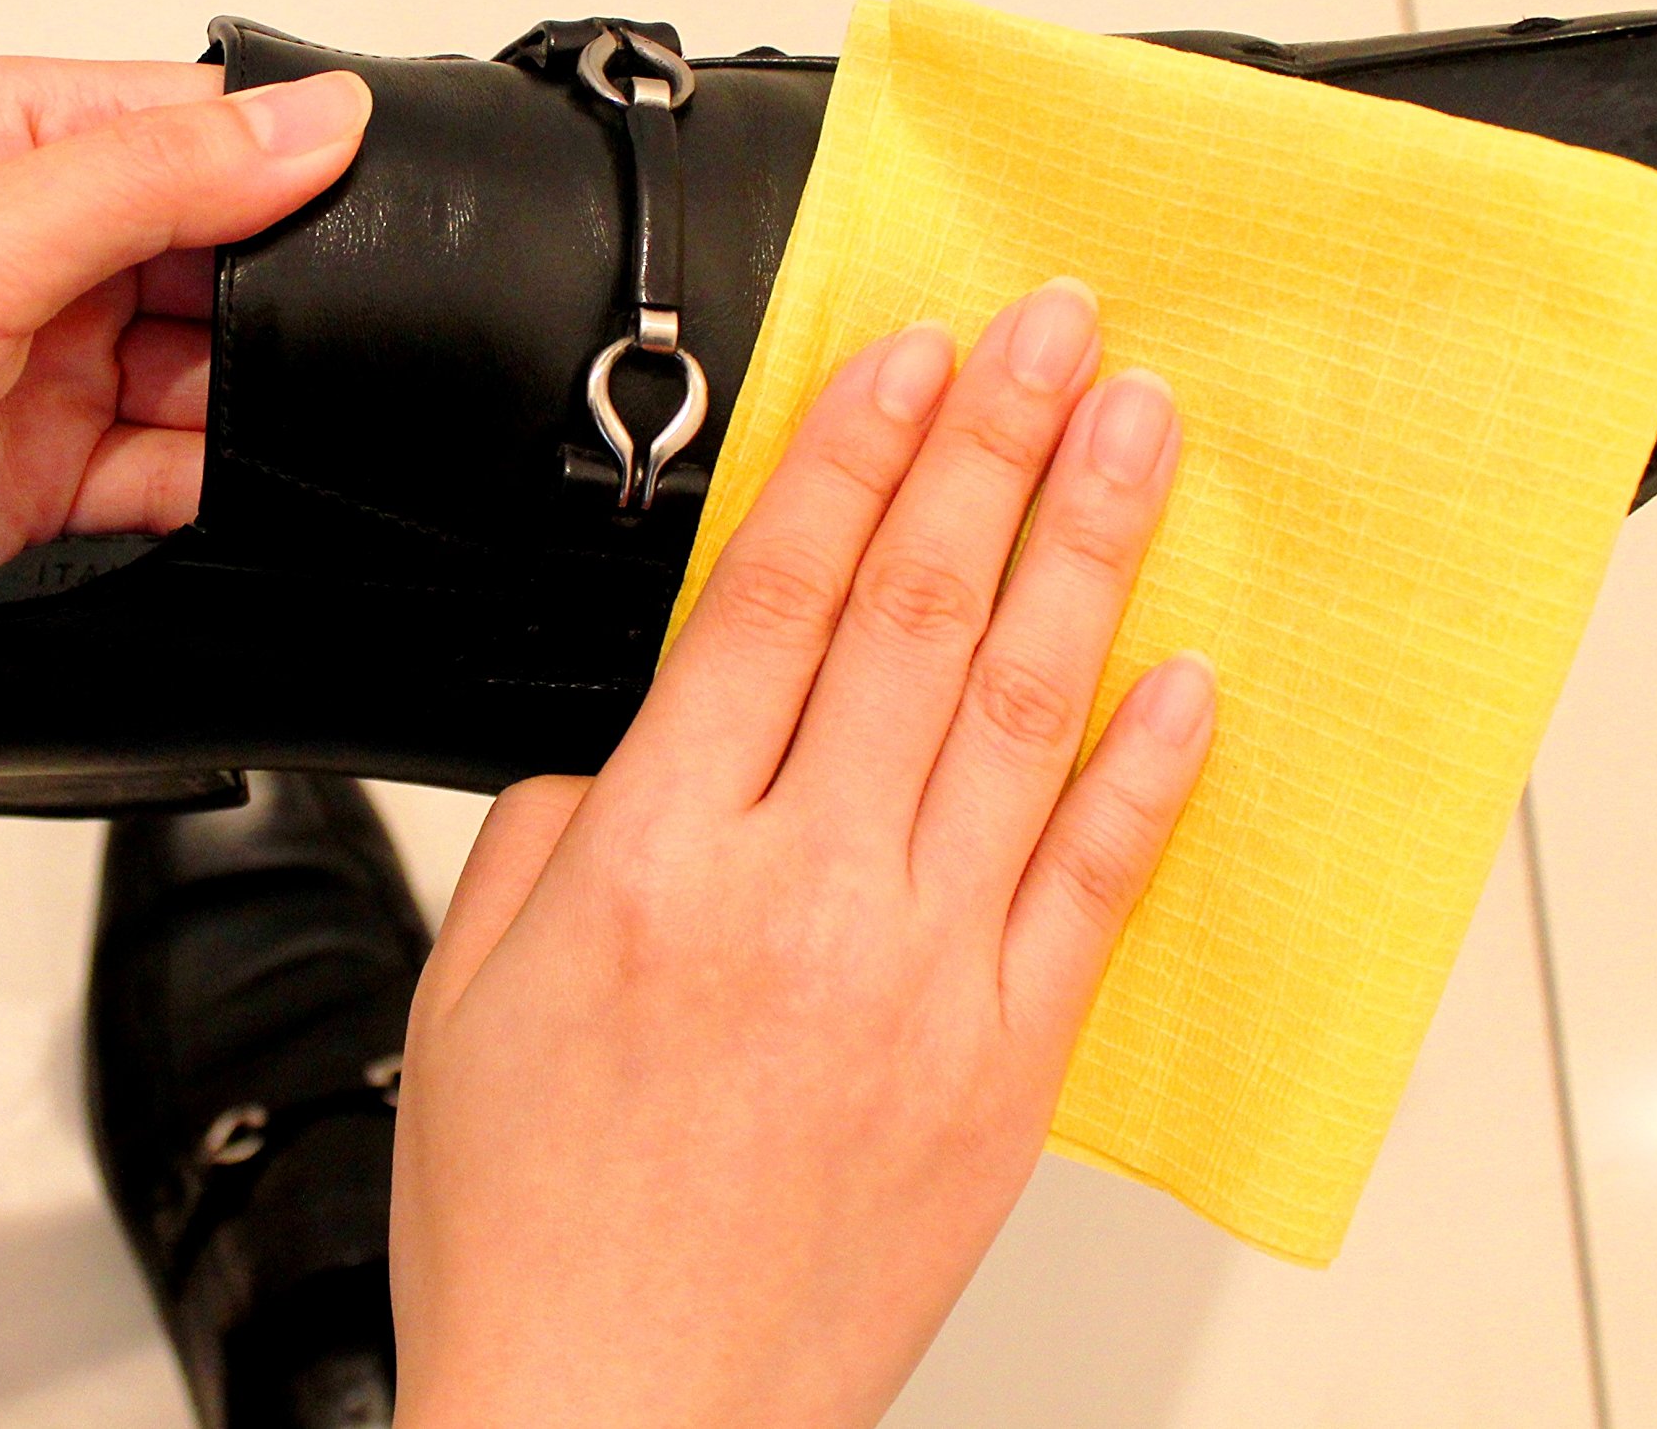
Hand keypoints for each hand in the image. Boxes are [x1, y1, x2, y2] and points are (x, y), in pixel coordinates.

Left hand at [0, 58, 366, 803]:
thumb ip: (160, 180)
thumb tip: (322, 118)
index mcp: (10, 141)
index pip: (207, 122)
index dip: (299, 164)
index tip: (377, 216)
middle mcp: (29, 249)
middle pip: (226, 255)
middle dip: (286, 300)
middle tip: (330, 344)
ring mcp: (34, 370)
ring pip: (209, 371)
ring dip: (253, 401)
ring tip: (278, 425)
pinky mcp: (33, 483)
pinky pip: (168, 472)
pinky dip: (213, 484)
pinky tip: (235, 488)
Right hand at [392, 279, 1215, 1428]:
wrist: (620, 1421)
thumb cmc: (537, 1229)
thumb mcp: (467, 994)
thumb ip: (557, 829)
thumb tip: (650, 739)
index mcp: (655, 860)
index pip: (773, 601)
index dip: (852, 456)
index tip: (912, 356)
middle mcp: (801, 897)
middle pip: (915, 618)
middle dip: (991, 449)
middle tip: (1055, 335)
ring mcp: (920, 979)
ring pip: (1022, 715)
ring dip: (1084, 554)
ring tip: (1134, 436)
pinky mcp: (1004, 1068)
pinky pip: (1094, 888)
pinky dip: (1146, 772)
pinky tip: (1188, 675)